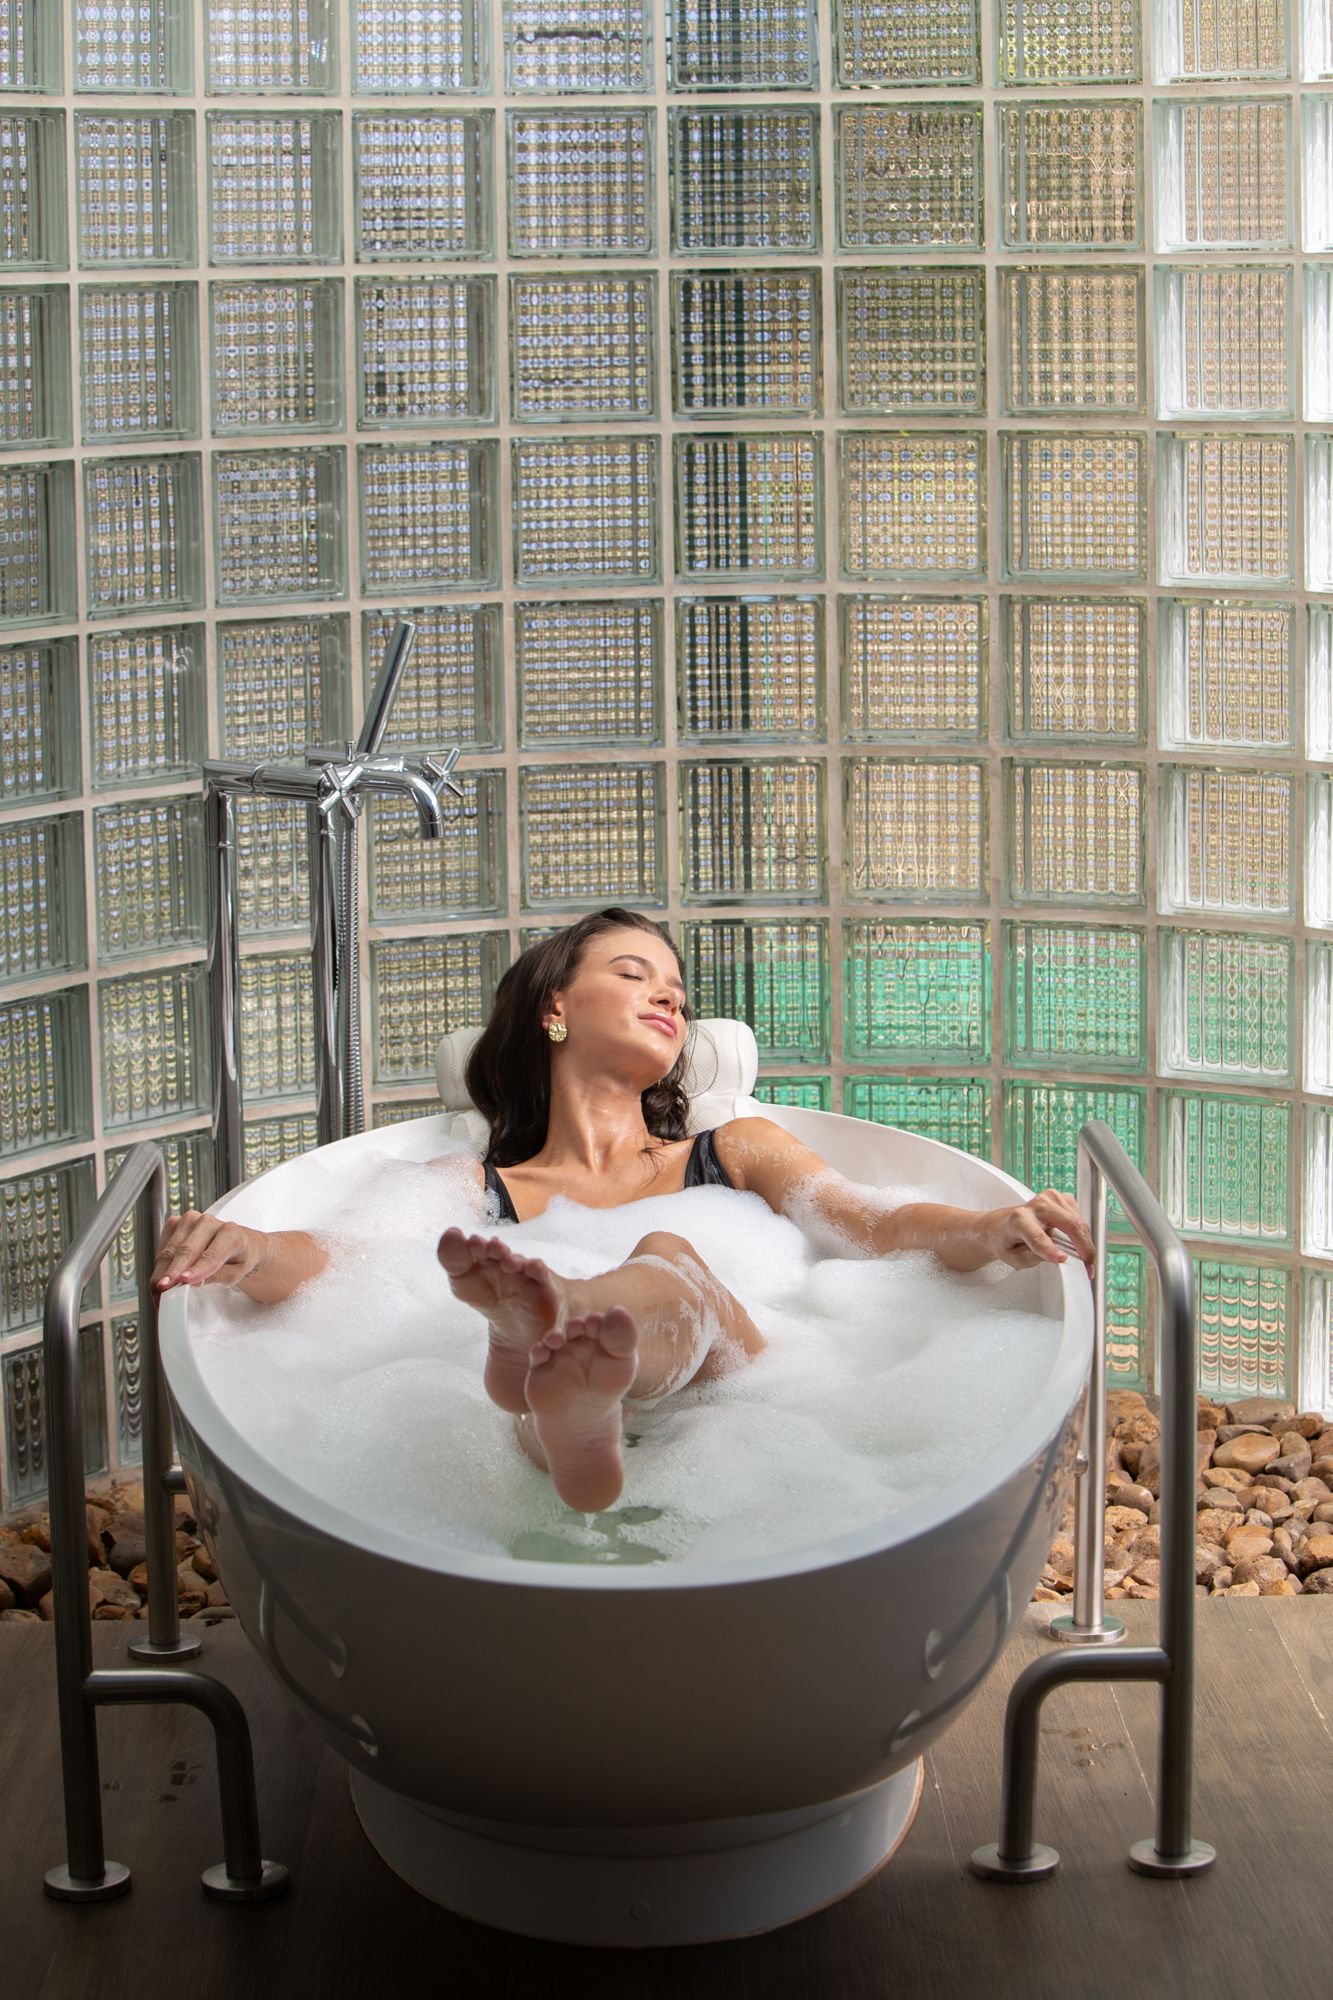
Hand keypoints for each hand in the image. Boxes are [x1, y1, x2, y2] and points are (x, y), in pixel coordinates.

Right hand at [151, 1210, 268, 1294]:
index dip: (196, 1268)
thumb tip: (193, 1282)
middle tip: (163, 1290)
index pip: (211, 1254)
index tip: (183, 1280)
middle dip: (173, 1271)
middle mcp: (209, 1222)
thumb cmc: (237, 1259)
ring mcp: (191, 1220)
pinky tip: (162, 1276)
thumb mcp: (235, 1274)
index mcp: (231, 1233)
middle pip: (187, 1250)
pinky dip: (160, 1263)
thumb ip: (216, 1276)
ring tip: (159, 1290)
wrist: (238, 1243)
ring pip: (171, 1249)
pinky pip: (163, 1246)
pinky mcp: (176, 1222)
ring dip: (162, 1271)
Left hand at [976, 1189, 1094, 1277]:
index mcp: (1018, 1219)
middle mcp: (1036, 1205)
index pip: (1037, 1235)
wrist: (1001, 1224)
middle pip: (1070, 1224)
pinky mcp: (1061, 1198)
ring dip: (1085, 1242)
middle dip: (1085, 1249)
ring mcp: (1050, 1198)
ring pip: (1079, 1222)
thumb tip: (1058, 1256)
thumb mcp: (1015, 1258)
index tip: (1062, 1259)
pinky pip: (1080, 1217)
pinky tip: (1074, 1240)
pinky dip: (1082, 1232)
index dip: (1051, 1249)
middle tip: (1089, 1268)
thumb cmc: (1007, 1241)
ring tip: (1082, 1258)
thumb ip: (1036, 1257)